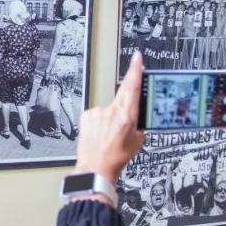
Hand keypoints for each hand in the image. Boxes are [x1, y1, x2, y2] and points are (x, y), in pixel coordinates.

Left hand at [73, 51, 145, 184]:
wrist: (95, 168)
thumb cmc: (115, 158)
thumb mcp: (137, 141)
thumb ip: (138, 124)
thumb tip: (137, 117)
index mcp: (126, 115)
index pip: (133, 86)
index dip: (135, 69)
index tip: (137, 58)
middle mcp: (111, 110)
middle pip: (122, 98)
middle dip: (124, 109)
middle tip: (122, 126)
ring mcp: (97, 112)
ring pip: (108, 110)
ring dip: (110, 120)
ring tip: (108, 136)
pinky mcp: (86, 116)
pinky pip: (97, 115)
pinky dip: (100, 123)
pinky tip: (99, 135)